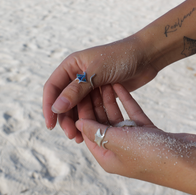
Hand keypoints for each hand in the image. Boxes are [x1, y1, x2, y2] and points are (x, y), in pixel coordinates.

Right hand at [43, 34, 158, 141]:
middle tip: (71, 135)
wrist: (146, 56)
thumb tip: (56, 108)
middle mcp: (77, 76)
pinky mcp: (101, 94)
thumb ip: (76, 90)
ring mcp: (89, 85)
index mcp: (71, 65)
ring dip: (77, 122)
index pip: (52, 87)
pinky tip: (91, 131)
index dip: (49, 106)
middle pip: (64, 100)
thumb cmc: (121, 57)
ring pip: (77, 107)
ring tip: (80, 138)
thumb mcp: (96, 72)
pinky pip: (90, 108)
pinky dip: (89, 119)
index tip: (50, 125)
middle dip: (65, 118)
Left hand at [76, 84, 195, 186]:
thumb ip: (97, 131)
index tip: (78, 93)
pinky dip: (126, 101)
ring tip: (104, 81)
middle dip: (95, 103)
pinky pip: (132, 114)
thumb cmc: (151, 155)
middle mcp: (118, 149)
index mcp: (107, 156)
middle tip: (90, 83)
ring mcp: (134, 141)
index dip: (82, 112)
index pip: (88, 132)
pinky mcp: (148, 132)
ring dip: (110, 100)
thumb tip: (78, 123)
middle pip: (101, 123)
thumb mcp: (118, 142)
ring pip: (116, 117)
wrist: (190, 161)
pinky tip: (119, 86)